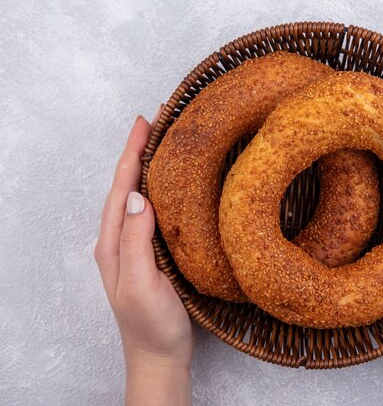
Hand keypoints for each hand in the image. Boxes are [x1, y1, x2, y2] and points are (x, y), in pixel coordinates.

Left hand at [94, 108, 193, 405]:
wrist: (159, 357)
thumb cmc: (152, 325)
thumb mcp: (141, 284)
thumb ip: (136, 241)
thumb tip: (137, 196)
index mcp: (114, 244)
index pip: (121, 189)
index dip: (132, 155)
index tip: (145, 123)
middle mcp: (119, 241)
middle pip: (125, 187)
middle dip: (137, 153)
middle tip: (156, 123)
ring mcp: (134, 248)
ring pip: (137, 198)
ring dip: (147, 169)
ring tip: (163, 144)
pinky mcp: (150, 256)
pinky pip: (151, 214)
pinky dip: (158, 191)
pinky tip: (171, 186)